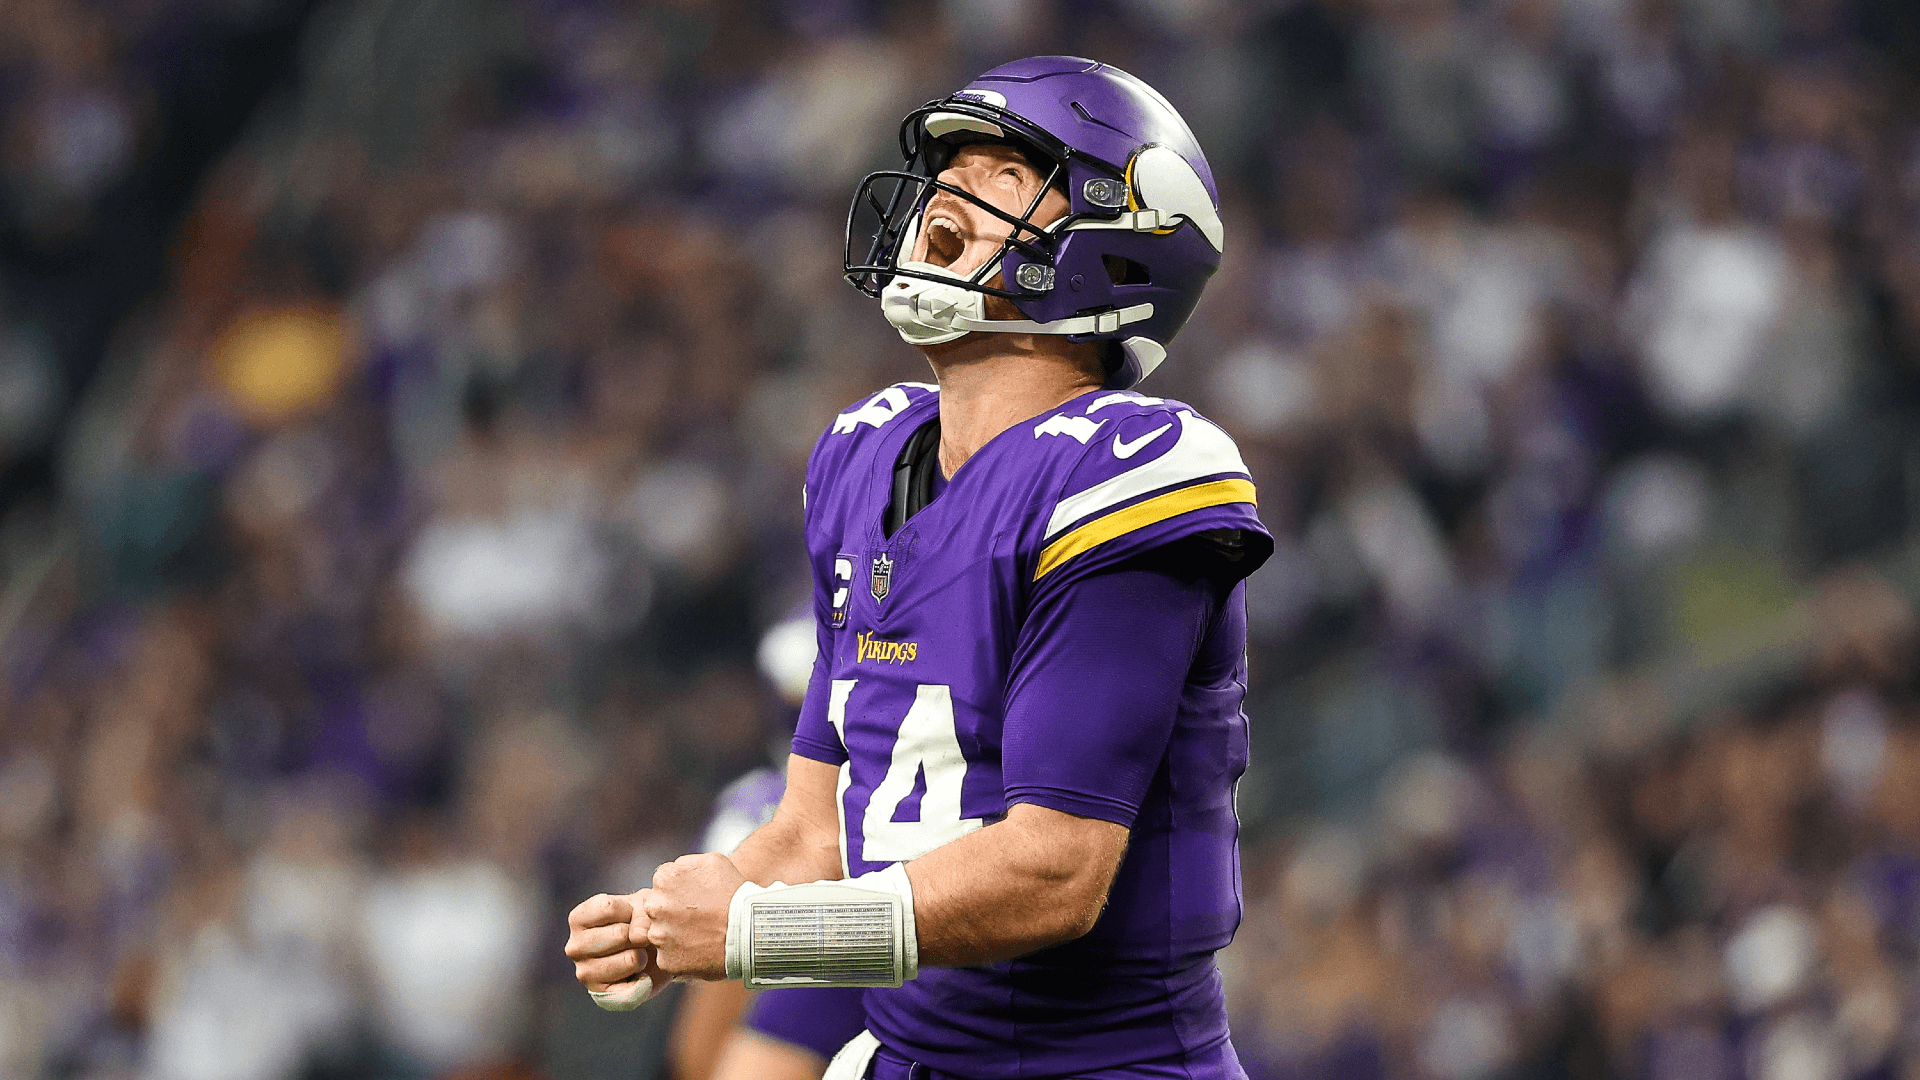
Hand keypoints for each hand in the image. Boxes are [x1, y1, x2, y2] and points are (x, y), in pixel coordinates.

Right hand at [565, 892, 668, 998]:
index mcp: (578, 919)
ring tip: (637, 955)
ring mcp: (585, 972)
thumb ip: (641, 915)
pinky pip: (633, 986)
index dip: (631, 910)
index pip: (608, 907)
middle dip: (639, 935)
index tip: (630, 916)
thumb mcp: (643, 906)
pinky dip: (644, 980)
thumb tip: (639, 937)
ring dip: (643, 956)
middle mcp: (574, 947)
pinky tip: (638, 974)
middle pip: (620, 934)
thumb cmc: (640, 922)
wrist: (651, 952)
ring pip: (630, 959)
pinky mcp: (601, 994)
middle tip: (637, 939)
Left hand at [643, 853, 747, 979]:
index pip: (662, 885)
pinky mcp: (666, 961)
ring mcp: (659, 935)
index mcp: (664, 879)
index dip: (679, 892)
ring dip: (676, 934)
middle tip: (698, 918)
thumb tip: (674, 870)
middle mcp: (655, 906)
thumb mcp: (713, 861)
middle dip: (673, 912)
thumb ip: (685, 863)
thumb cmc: (735, 894)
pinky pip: (669, 957)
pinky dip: (682, 955)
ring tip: (701, 935)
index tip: (695, 899)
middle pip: (657, 909)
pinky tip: (700, 950)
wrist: (750, 930)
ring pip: (661, 934)